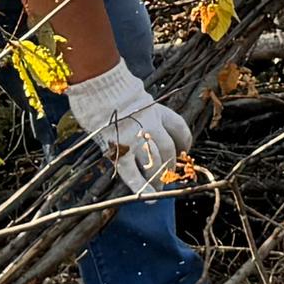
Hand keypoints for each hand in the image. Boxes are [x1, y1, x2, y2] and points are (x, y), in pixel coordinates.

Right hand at [64, 63, 194, 196]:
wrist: (98, 86)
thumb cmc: (111, 89)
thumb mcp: (136, 97)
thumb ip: (144, 112)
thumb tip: (144, 124)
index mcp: (156, 110)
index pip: (179, 127)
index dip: (184, 141)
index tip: (184, 150)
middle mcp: (151, 125)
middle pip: (168, 150)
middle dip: (170, 165)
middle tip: (168, 175)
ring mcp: (136, 138)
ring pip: (154, 163)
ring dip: (158, 178)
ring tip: (158, 189)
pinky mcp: (120, 149)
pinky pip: (132, 172)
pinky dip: (141, 186)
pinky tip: (147, 196)